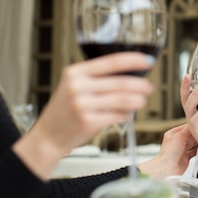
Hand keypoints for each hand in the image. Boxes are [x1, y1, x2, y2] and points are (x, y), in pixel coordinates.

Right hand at [13, 52, 155, 178]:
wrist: (48, 136)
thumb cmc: (65, 111)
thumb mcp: (75, 86)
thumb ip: (97, 78)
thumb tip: (131, 74)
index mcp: (75, 72)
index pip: (112, 62)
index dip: (134, 60)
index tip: (148, 61)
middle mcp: (77, 86)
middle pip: (120, 82)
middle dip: (140, 85)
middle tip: (149, 87)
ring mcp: (82, 104)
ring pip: (122, 100)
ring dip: (137, 101)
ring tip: (141, 101)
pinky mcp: (88, 121)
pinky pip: (117, 116)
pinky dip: (126, 115)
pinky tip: (126, 114)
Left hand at [138, 124, 196, 177]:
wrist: (167, 169)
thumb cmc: (168, 153)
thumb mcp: (179, 136)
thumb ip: (188, 129)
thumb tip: (196, 122)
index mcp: (173, 134)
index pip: (186, 127)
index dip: (194, 126)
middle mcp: (178, 141)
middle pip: (191, 135)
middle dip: (197, 135)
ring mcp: (182, 149)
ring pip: (194, 143)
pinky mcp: (186, 157)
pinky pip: (195, 151)